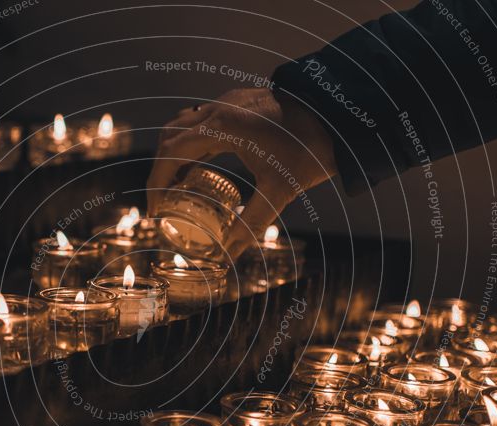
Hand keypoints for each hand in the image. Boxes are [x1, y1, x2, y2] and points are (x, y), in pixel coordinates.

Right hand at [147, 88, 336, 256]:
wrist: (341, 114)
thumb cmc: (311, 149)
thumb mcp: (280, 190)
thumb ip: (252, 222)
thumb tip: (230, 252)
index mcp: (221, 126)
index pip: (171, 153)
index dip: (157, 182)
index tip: (155, 207)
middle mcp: (219, 109)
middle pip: (170, 136)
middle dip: (161, 168)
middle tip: (162, 199)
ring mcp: (230, 102)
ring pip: (184, 124)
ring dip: (175, 153)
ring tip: (180, 184)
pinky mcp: (241, 103)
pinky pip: (203, 121)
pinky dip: (194, 143)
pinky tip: (205, 165)